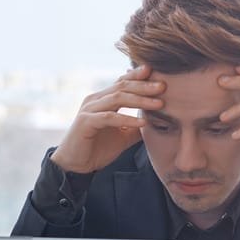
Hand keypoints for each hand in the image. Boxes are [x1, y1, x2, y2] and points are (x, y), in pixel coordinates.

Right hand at [50, 65, 164, 172]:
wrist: (76, 165)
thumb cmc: (97, 149)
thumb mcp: (123, 136)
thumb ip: (137, 126)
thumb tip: (158, 122)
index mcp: (103, 99)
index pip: (123, 82)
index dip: (139, 77)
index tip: (158, 74)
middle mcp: (96, 100)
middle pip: (122, 86)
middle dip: (144, 86)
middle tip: (163, 86)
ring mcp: (90, 109)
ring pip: (117, 98)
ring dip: (140, 100)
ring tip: (159, 103)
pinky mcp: (86, 122)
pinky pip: (110, 117)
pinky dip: (127, 119)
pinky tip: (142, 122)